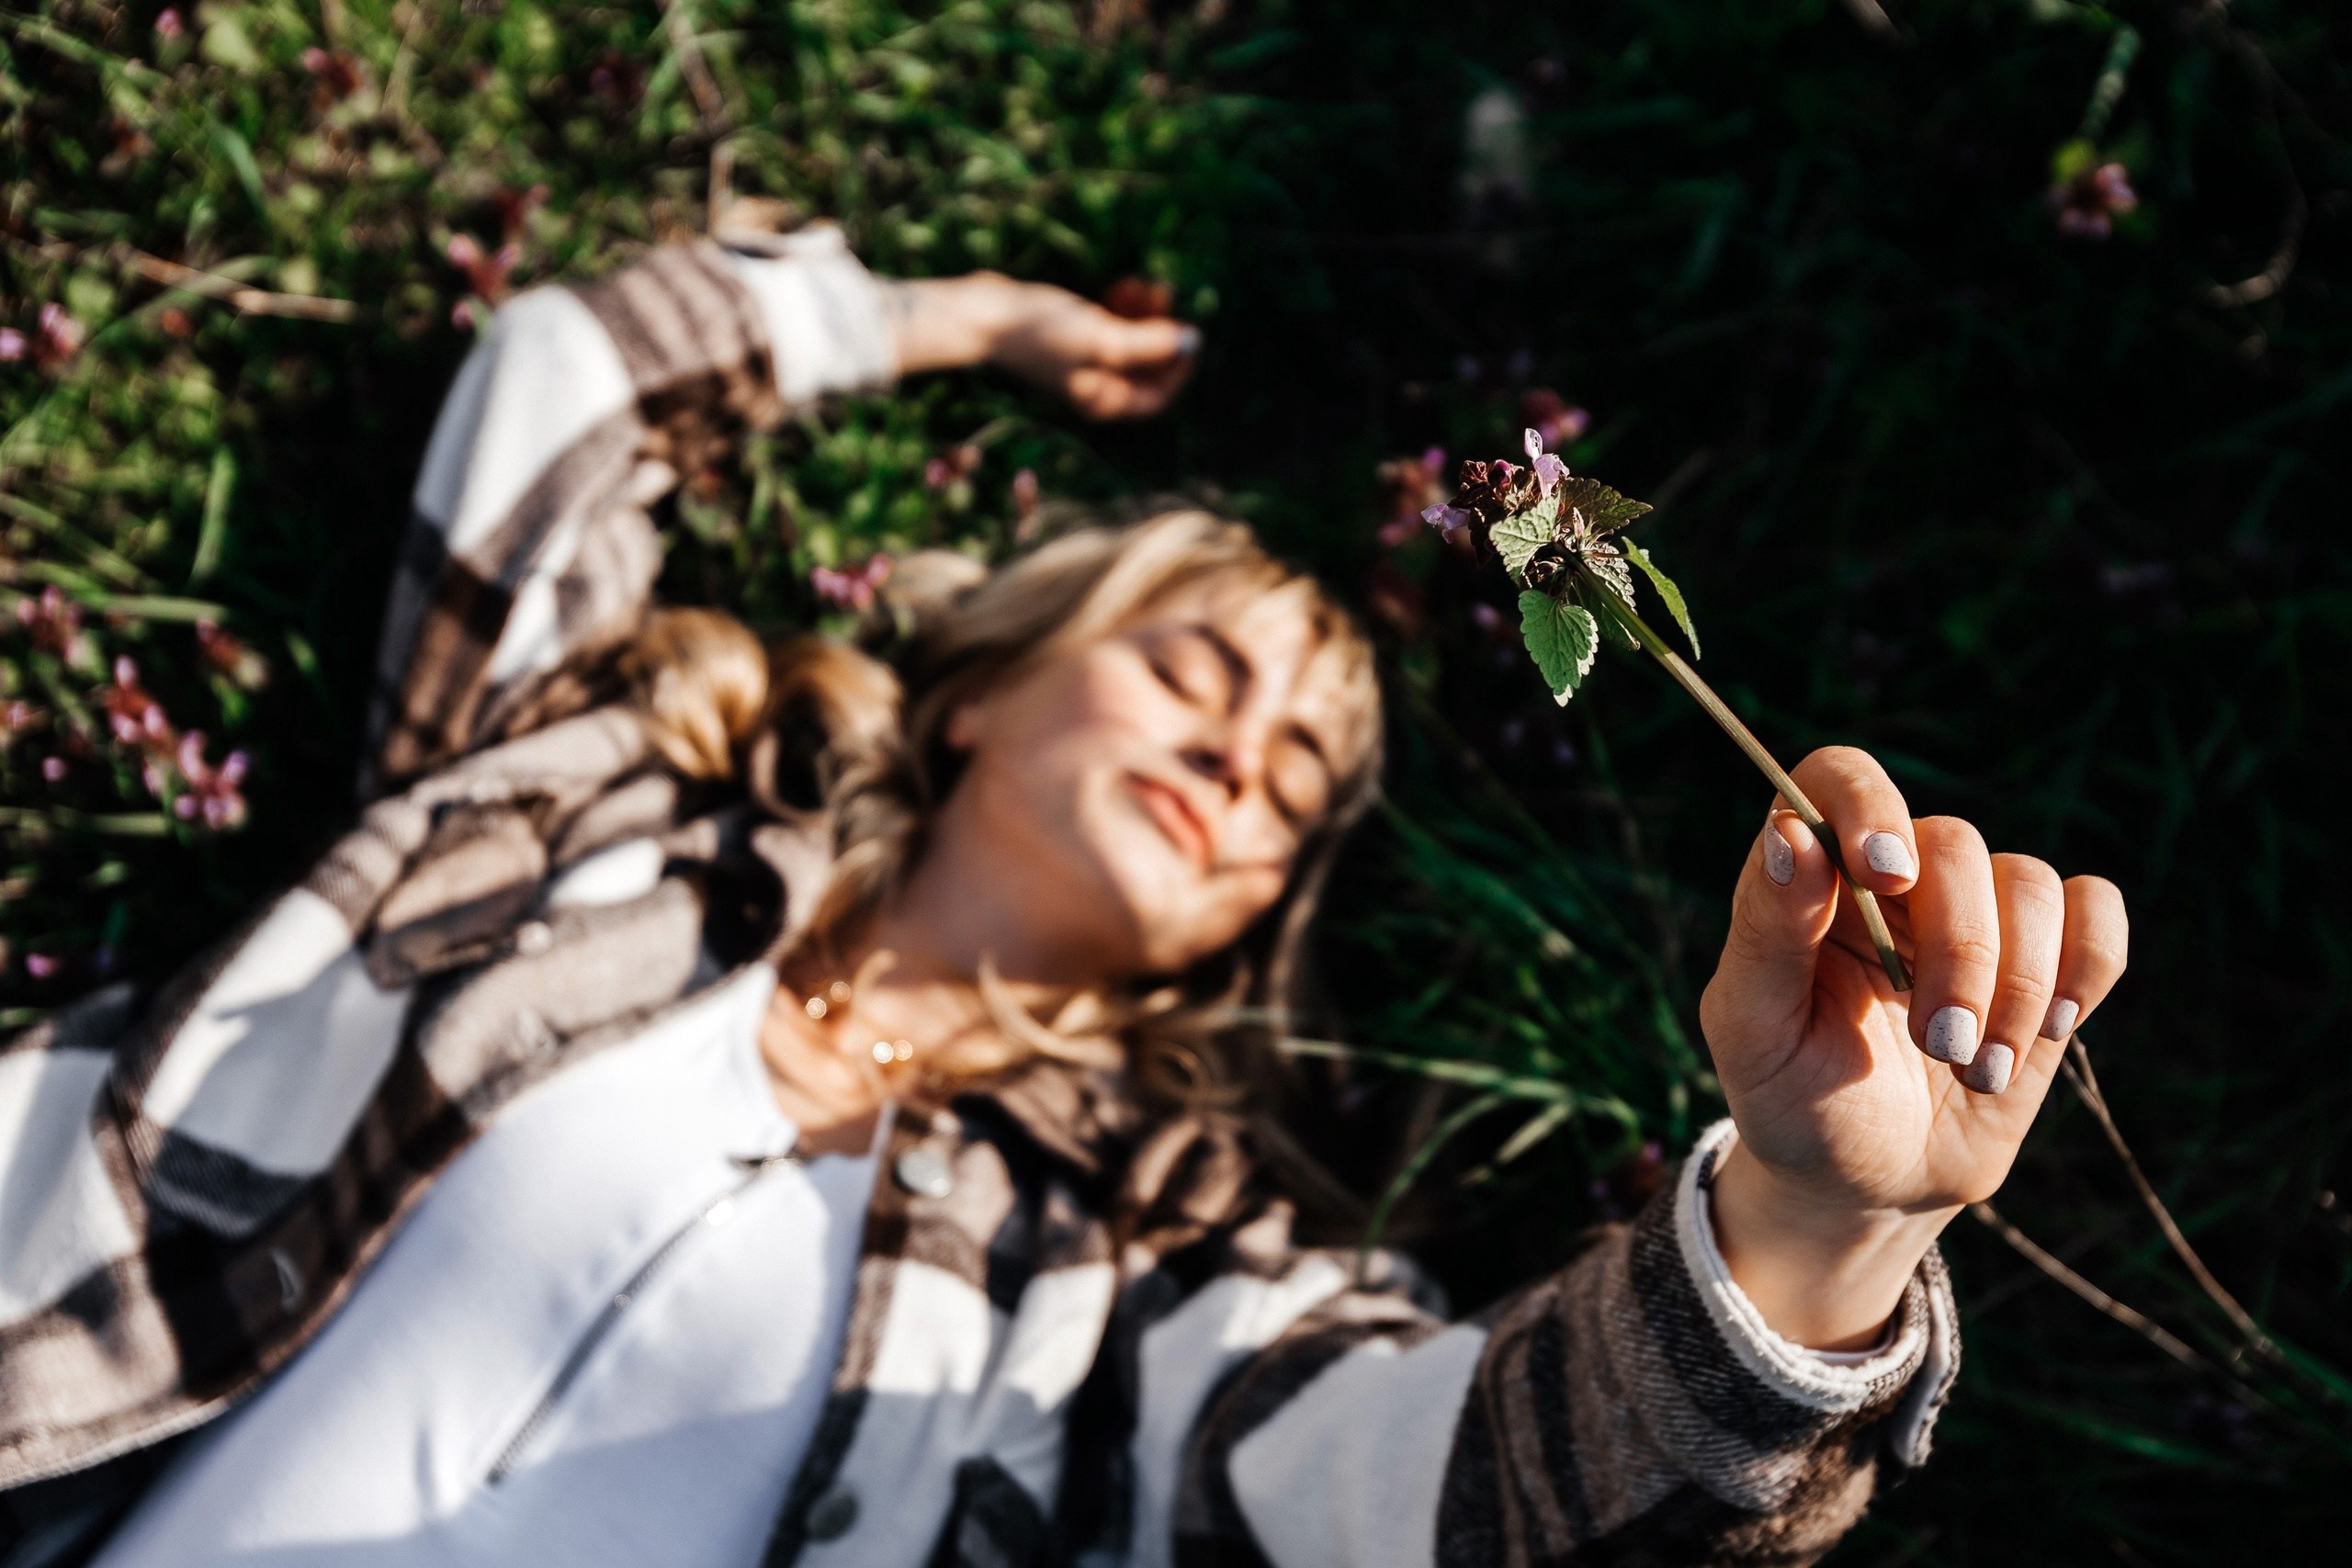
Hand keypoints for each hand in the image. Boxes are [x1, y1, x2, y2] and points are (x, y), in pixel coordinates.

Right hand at [887, 273, 1198, 418]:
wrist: (984, 313)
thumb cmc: (1040, 331)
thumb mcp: (1102, 338)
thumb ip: (1151, 344)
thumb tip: (1194, 341)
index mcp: (1103, 401)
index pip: (1159, 395)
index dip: (1180, 366)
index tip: (1186, 330)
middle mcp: (1096, 387)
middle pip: (1148, 366)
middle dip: (1161, 331)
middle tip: (1164, 293)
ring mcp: (1084, 361)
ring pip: (1132, 341)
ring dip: (1145, 312)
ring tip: (1144, 282)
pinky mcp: (1073, 336)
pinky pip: (1112, 325)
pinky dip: (1123, 307)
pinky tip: (1124, 283)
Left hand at [1699, 747, 2128, 1347]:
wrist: (1865, 1183)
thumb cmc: (1792, 1102)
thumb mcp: (1753, 1031)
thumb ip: (1766, 931)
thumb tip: (1793, 834)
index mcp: (1809, 876)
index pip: (1839, 775)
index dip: (1869, 803)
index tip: (1886, 871)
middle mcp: (1895, 878)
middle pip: (1955, 844)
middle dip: (1959, 952)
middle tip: (1939, 1042)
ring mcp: (1975, 914)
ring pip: (2031, 882)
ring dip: (2016, 985)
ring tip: (1975, 1067)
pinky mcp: (2044, 959)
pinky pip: (2096, 913)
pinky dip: (2082, 968)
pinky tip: (2042, 1032)